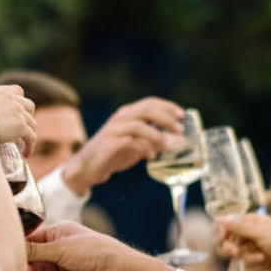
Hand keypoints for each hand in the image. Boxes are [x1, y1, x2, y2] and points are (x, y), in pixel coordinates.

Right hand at [0, 84, 35, 155]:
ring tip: (23, 143)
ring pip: (32, 120)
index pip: (13, 91)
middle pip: (27, 103)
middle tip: (19, 129)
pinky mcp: (22, 125)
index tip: (10, 113)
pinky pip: (32, 136)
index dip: (14, 101)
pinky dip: (30, 146)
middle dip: (26, 115)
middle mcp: (8, 98)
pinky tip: (26, 154)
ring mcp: (17, 111)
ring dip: (29, 131)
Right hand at [26, 221, 173, 270]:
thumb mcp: (60, 246)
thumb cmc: (95, 250)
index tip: (8, 247)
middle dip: (25, 260)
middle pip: (34, 256)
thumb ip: (36, 250)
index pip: (33, 238)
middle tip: (14, 263)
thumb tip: (16, 248)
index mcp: (59, 233)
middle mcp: (59, 250)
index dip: (21, 243)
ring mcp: (61, 268)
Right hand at [62, 96, 184, 195]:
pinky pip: (130, 142)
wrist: (87, 167)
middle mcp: (120, 118)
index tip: (182, 115)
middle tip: (179, 130)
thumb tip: (175, 142)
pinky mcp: (109, 144)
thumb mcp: (136, 144)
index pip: (150, 103)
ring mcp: (114, 130)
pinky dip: (144, 149)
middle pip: (146, 110)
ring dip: (157, 136)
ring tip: (167, 147)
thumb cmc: (113, 154)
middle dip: (166, 119)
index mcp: (127, 114)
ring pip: (139, 125)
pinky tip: (151, 157)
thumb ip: (152, 140)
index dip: (167, 107)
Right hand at [218, 213, 270, 270]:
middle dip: (234, 248)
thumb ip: (238, 227)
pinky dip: (255, 265)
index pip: (232, 225)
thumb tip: (221, 219)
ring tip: (260, 258)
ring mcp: (256, 248)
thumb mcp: (258, 232)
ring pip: (239, 254)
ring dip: (249, 257)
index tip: (222, 238)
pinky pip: (247, 264)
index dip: (225, 232)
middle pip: (232, 241)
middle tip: (235, 252)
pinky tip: (266, 264)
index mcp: (254, 222)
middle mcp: (253, 234)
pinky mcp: (259, 261)